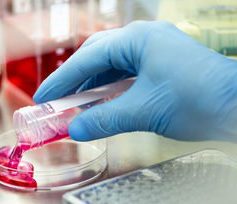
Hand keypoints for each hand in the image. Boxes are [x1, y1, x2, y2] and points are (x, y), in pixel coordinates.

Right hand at [33, 21, 236, 141]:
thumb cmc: (196, 100)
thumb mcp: (142, 111)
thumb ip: (104, 120)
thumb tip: (75, 131)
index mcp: (137, 39)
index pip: (87, 59)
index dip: (62, 80)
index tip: (43, 97)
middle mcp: (144, 38)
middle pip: (96, 57)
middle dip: (74, 80)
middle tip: (54, 100)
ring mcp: (154, 49)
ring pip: (111, 66)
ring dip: (91, 86)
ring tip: (73, 106)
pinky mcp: (162, 64)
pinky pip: (126, 74)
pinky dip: (109, 89)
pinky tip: (100, 103)